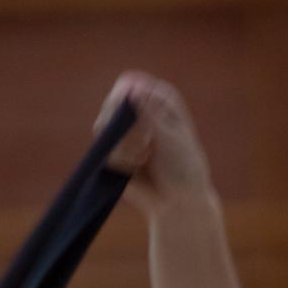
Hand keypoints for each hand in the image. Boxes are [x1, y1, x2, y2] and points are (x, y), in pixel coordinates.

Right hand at [94, 71, 211, 214]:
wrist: (179, 202)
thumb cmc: (184, 167)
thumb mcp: (170, 137)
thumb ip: (149, 113)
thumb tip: (131, 88)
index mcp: (159, 98)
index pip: (129, 84)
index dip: (126, 101)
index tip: (137, 121)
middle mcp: (139, 110)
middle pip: (112, 106)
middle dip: (126, 129)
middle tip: (146, 143)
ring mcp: (124, 131)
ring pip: (103, 128)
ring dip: (125, 147)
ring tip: (145, 158)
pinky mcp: (114, 152)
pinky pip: (105, 151)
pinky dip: (121, 162)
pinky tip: (137, 168)